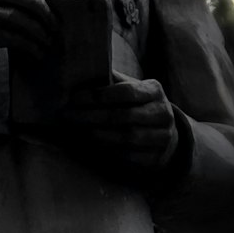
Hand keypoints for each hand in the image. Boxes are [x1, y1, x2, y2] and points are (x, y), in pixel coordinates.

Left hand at [59, 76, 181, 178]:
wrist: (164, 135)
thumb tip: (80, 74)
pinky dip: (109, 151)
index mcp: (154, 91)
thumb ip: (112, 81)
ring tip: (78, 131)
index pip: (127, 92)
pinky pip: (129, 156)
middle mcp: (163, 113)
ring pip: (128, 138)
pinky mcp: (156, 158)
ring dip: (99, 135)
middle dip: (92, 116)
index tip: (75, 98)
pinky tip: (92, 146)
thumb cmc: (138, 106)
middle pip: (124, 116)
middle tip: (68, 116)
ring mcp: (162, 137)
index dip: (99, 95)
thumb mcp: (131, 89)